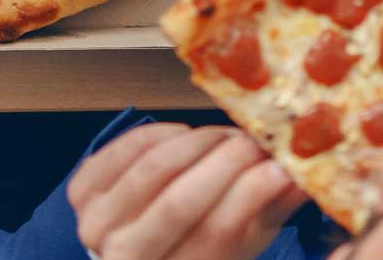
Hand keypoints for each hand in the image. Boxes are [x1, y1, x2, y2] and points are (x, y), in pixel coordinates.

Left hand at [69, 124, 304, 259]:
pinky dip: (161, 134)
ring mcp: (95, 222)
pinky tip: (186, 135)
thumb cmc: (192, 251)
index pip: (215, 235)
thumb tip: (302, 177)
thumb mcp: (239, 247)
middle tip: (257, 141)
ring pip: (154, 168)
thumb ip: (267, 213)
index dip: (251, 194)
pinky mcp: (81, 188)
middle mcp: (122, 256)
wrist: (128, 258)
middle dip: (227, 163)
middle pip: (180, 202)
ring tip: (227, 137)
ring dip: (199, 143)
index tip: (281, 165)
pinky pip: (126, 148)